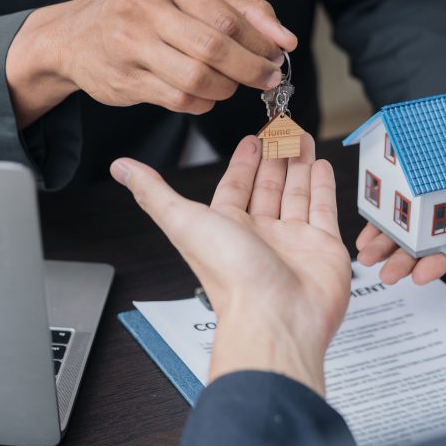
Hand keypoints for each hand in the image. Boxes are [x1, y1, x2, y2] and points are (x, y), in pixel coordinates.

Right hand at [6, 0, 297, 127]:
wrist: (78, 37)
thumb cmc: (148, 12)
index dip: (260, 42)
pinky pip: (179, 99)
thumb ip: (243, 10)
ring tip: (231, 85)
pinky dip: (202, 102)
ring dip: (226, 88)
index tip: (277, 55)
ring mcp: (128, 43)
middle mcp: (142, 4)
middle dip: (250, 69)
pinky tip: (204, 95)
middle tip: (266, 78)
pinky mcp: (124, 79)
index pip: (228, 16)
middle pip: (215, 48)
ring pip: (198, 78)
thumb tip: (284, 39)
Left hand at [111, 135, 351, 395]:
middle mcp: (260, 234)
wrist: (275, 317)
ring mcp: (293, 240)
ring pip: (296, 193)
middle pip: (267, 186)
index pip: (235, 186)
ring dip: (299, 164)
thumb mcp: (183, 221)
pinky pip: (323, 210)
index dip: (243, 162)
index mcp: (226, 228)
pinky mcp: (323, 247)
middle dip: (274, 156)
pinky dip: (323, 186)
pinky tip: (321, 165)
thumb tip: (122, 169)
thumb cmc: (230, 277)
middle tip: (282, 128)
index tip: (252, 139)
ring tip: (302, 136)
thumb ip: (154, 192)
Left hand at [356, 171, 445, 284]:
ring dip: (383, 248)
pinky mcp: (402, 194)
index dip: (436, 265)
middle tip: (389, 274)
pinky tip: (364, 237)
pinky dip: (375, 226)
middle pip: (420, 249)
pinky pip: (386, 214)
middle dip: (403, 263)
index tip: (422, 275)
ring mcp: (419, 211)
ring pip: (399, 235)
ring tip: (368, 257)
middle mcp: (440, 224)